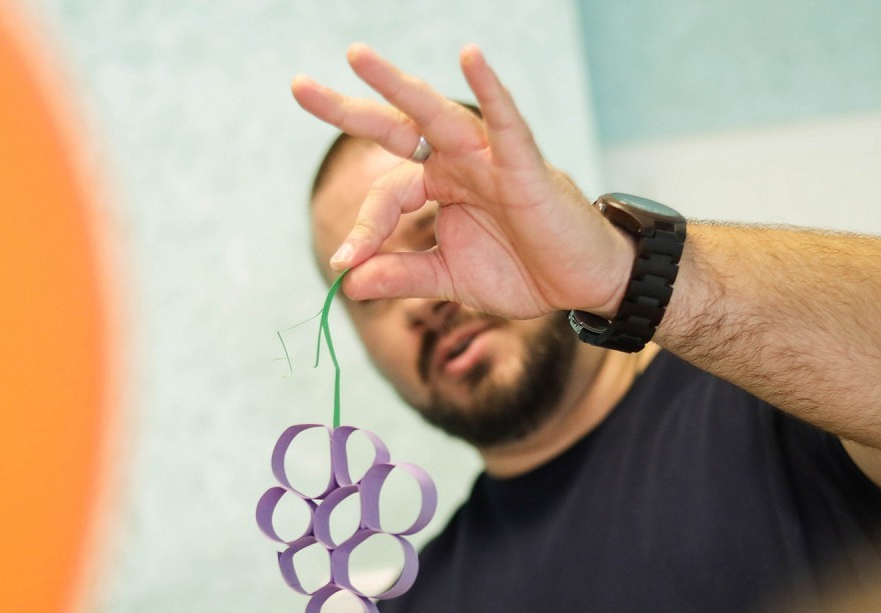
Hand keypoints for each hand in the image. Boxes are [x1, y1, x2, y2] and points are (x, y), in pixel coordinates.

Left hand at [293, 44, 633, 319]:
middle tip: (299, 88)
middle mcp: (459, 163)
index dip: (362, 228)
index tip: (343, 262)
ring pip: (438, 115)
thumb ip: (402, 276)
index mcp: (440, 186)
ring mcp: (491, 160)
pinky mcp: (526, 167)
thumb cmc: (523, 273)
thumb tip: (347, 282)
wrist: (581, 285)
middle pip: (397, 128)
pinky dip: (490, 90)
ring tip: (356, 57)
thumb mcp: (450, 280)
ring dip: (397, 86)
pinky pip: (507, 122)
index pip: (387, 195)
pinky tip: (470, 57)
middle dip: (348, 109)